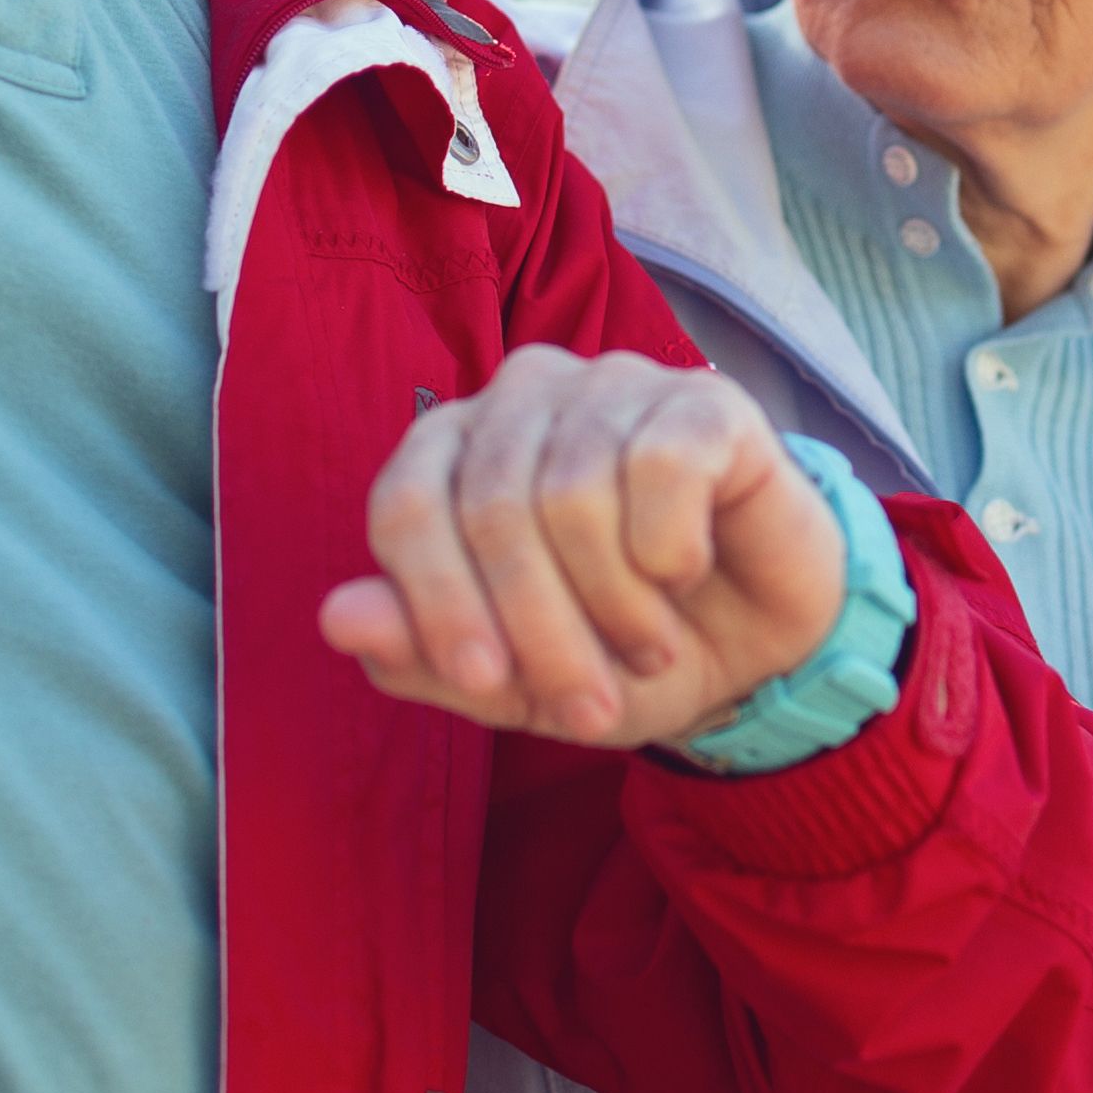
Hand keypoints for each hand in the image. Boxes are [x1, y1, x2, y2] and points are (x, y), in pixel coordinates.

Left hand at [321, 347, 849, 748]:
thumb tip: (335, 617)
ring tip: (647, 647)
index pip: (407, 506)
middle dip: (541, 632)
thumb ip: (420, 652)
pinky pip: (661, 467)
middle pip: (493, 511)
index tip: (485, 681)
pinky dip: (671, 551)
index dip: (438, 602)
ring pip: (574, 494)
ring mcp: (615, 384)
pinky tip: (686, 571)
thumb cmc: (615, 652)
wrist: (757, 653)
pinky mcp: (703, 399)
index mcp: (454, 449)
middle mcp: (524, 395)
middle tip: (591, 708)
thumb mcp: (513, 684)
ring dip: (616, 607)